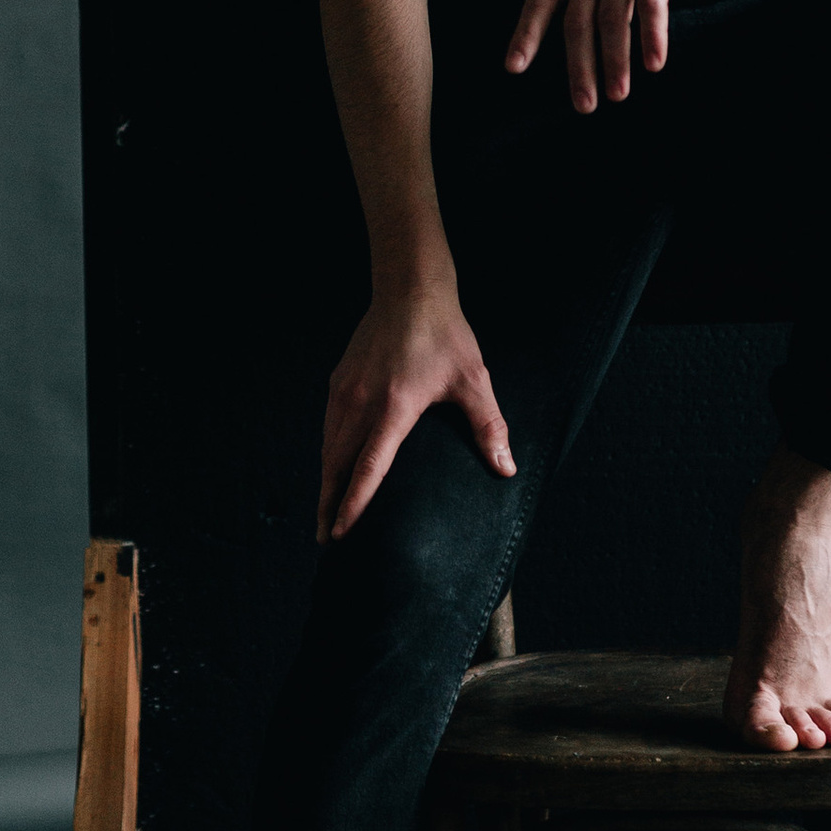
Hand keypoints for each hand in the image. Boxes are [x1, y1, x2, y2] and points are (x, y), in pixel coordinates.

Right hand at [319, 284, 514, 540]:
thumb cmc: (444, 334)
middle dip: (328, 504)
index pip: (368, 468)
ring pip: (327, 447)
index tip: (339, 532)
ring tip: (324, 512)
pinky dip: (326, 454)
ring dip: (324, 482)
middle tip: (325, 540)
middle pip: (336, 465)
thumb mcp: (473, 380)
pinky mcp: (339, 381)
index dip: (352, 504)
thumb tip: (506, 469)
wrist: (410, 290)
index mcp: (394, 408)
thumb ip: (488, 426)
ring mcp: (345, 391)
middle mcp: (361, 402)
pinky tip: (331, 468)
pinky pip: (327, 427)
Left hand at [505, 0, 705, 109]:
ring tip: (618, 95)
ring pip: (612, 17)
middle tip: (584, 105)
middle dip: (578, 67)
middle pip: (577, 20)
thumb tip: (580, 16)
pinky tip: (655, 62)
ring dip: (615, 60)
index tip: (513, 67)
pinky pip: (651, 0)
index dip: (526, 34)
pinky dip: (653, 34)